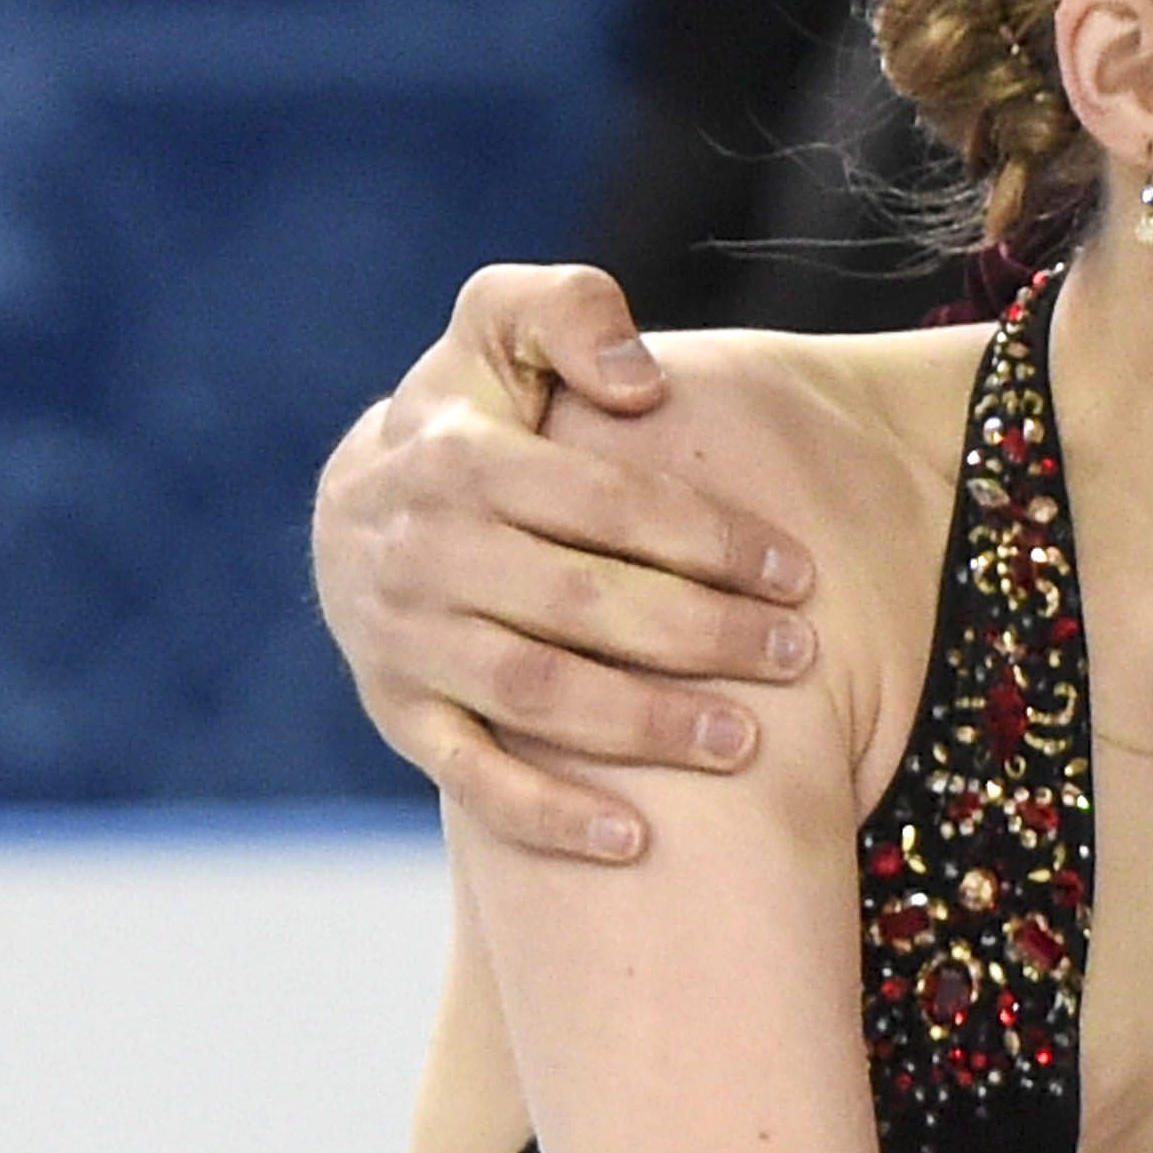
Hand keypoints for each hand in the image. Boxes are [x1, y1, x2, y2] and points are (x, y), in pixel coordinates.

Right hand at [312, 264, 818, 859]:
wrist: (354, 510)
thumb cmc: (472, 412)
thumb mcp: (497, 327)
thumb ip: (567, 311)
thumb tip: (640, 380)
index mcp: (459, 456)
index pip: (605, 502)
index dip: (708, 536)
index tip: (797, 570)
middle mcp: (423, 552)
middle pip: (582, 604)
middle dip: (702, 633)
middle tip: (798, 654)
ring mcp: (405, 641)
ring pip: (538, 694)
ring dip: (646, 725)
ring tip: (749, 741)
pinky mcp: (399, 715)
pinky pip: (472, 779)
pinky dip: (549, 816)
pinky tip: (636, 841)